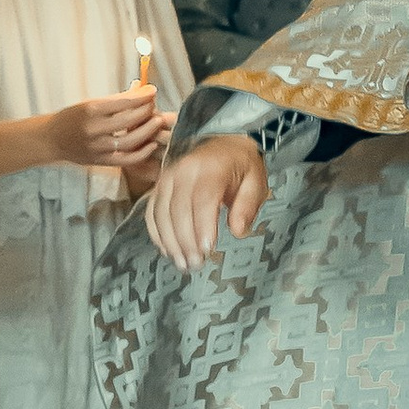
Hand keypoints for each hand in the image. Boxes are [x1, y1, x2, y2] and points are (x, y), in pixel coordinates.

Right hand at [48, 85, 173, 175]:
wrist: (52, 139)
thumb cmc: (72, 118)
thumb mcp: (90, 103)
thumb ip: (117, 100)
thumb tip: (141, 90)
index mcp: (91, 110)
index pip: (124, 102)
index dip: (142, 96)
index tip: (152, 91)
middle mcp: (94, 129)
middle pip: (129, 120)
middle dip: (147, 111)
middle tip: (154, 106)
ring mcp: (97, 147)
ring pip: (131, 140)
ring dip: (148, 130)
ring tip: (157, 121)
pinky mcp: (100, 161)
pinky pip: (126, 159)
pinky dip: (141, 153)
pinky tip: (150, 144)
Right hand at [146, 137, 267, 265]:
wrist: (223, 144)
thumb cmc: (241, 167)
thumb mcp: (256, 183)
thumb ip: (248, 207)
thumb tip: (238, 231)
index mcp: (211, 168)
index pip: (203, 199)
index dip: (203, 227)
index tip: (208, 251)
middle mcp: (184, 170)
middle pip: (179, 210)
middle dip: (186, 242)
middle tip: (196, 264)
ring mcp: (167, 178)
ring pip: (161, 214)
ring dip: (170, 242)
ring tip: (183, 264)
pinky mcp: (159, 187)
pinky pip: (152, 213)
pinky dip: (157, 234)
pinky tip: (168, 251)